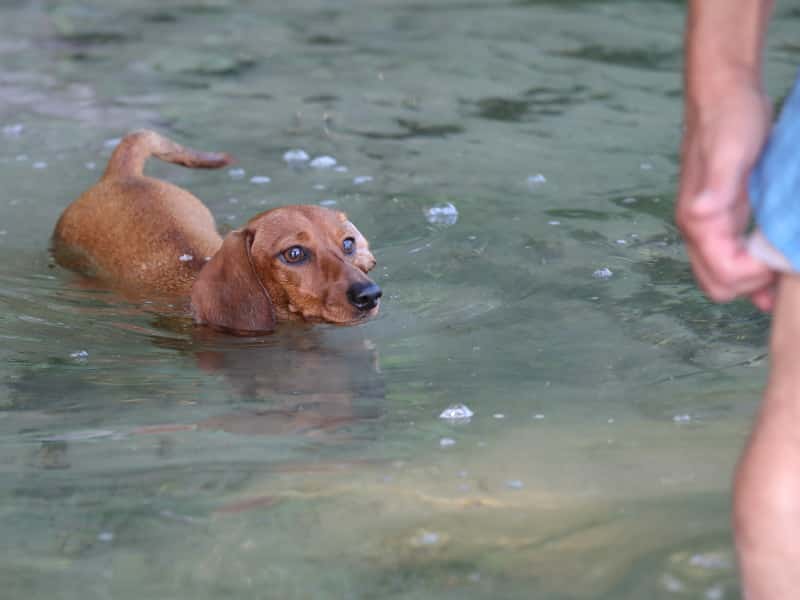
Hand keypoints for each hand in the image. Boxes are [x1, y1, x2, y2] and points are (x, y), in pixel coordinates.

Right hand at [675, 80, 775, 309]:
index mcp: (699, 221)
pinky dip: (755, 269)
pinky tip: (778, 262)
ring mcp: (710, 226)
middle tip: (784, 264)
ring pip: (724, 276)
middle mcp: (698, 229)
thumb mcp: (729, 151)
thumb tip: (700, 215)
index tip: (781, 257)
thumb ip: (716, 186)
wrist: (723, 94)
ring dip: (754, 282)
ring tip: (787, 268)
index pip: (723, 275)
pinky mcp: (725, 218)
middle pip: (718, 285)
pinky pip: (734, 258)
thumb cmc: (728, 120)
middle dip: (752, 285)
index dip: (755, 276)